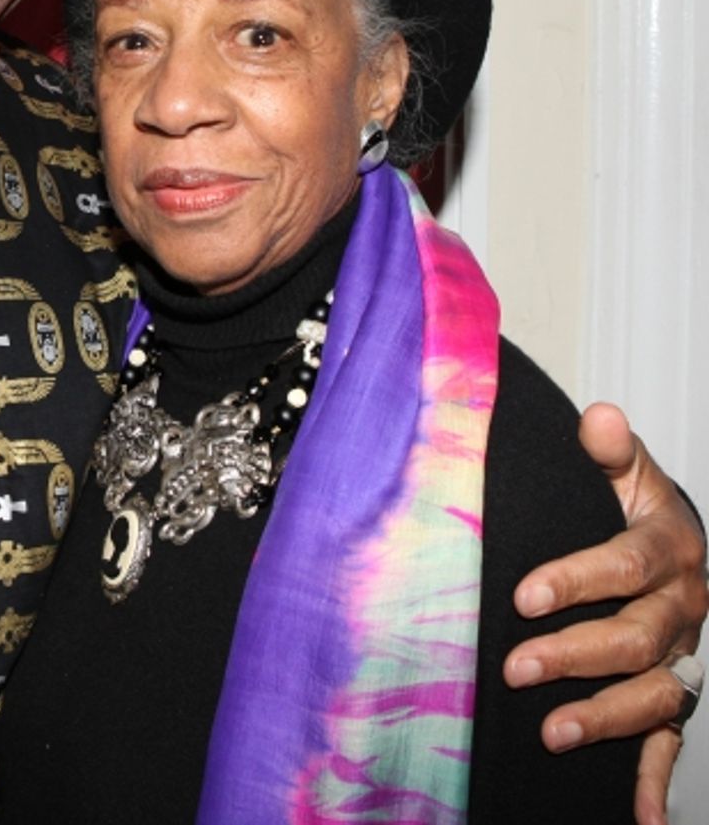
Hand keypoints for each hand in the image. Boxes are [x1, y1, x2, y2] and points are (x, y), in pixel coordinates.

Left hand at [503, 402, 706, 824]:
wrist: (679, 546)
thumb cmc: (634, 506)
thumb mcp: (626, 471)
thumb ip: (610, 450)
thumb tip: (598, 416)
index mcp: (670, 547)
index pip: (625, 566)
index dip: (576, 581)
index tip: (523, 594)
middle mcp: (684, 607)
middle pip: (635, 638)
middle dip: (575, 655)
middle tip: (515, 665)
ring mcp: (683, 656)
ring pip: (653, 694)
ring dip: (606, 719)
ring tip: (551, 733)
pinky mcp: (676, 693)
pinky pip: (671, 741)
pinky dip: (654, 782)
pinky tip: (639, 818)